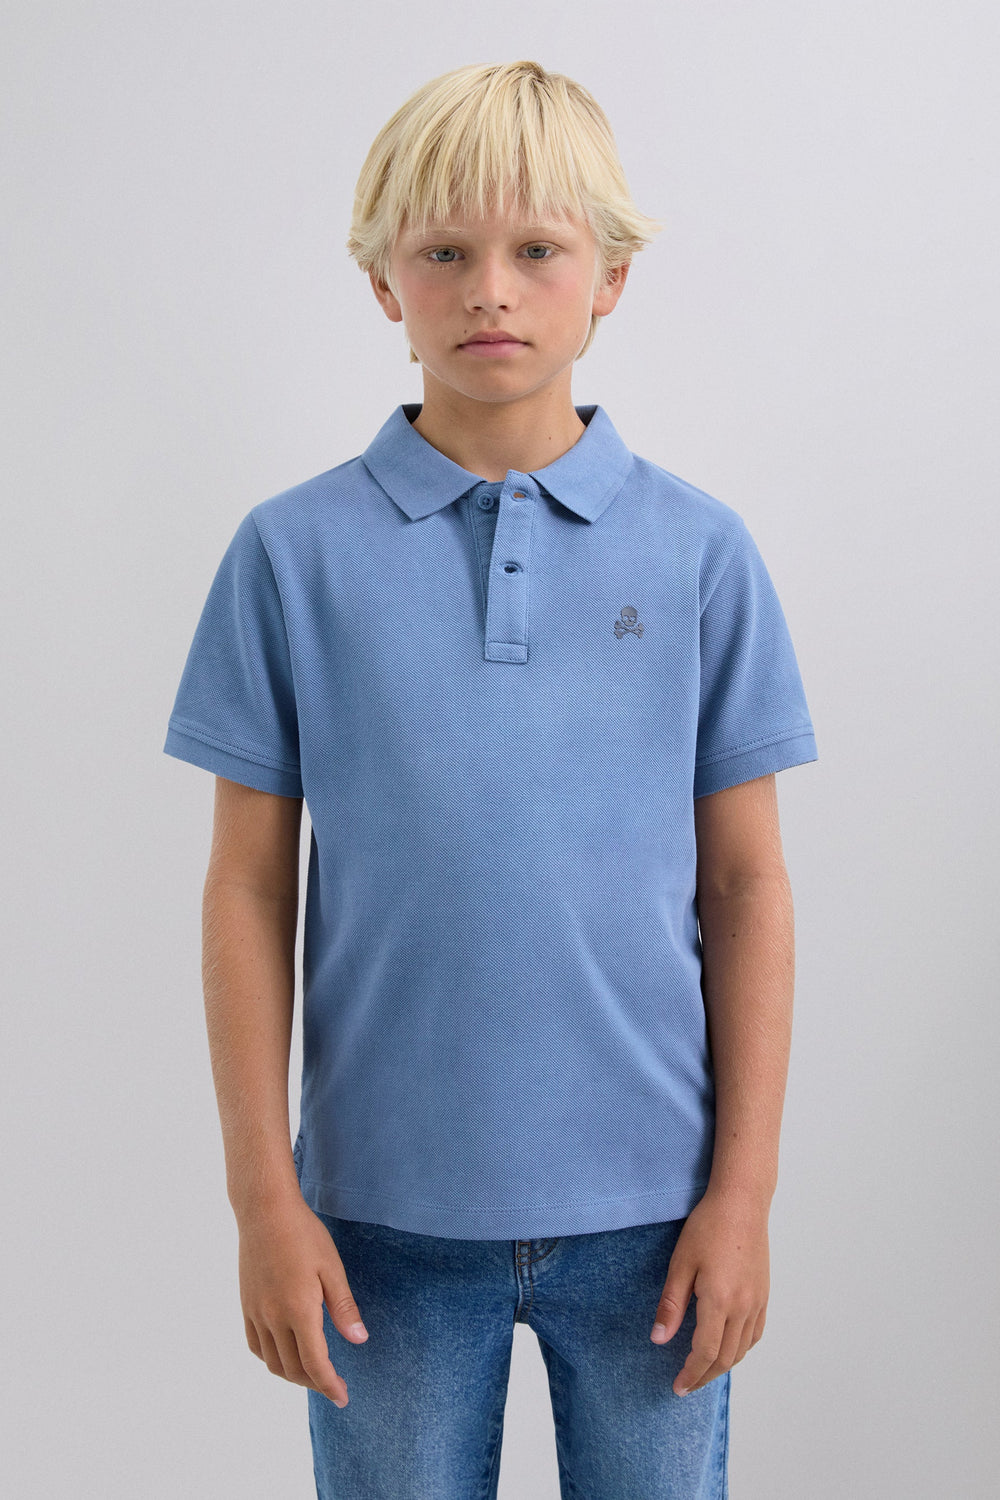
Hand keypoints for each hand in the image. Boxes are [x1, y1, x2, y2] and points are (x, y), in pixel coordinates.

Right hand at [236, 1193, 368, 1406]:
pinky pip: (255, 1345)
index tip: (343, 1397)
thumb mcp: (332, 1268)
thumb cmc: (304, 1234)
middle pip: (293, 1369)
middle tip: (334, 1383)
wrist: (265, 1211)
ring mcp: (256, 1313)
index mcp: (299, 1310)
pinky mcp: (246, 1305)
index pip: (315, 1364)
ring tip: (312, 1371)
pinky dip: (271, 1358)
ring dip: (293, 1374)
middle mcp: (273, 1318)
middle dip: (315, 1383)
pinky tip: (285, 1352)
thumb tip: (358, 1340)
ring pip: (272, 1362)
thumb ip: (344, 1308)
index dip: (329, 1386)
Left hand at [650, 1189, 769, 1394]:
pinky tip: (729, 1348)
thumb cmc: (707, 1227)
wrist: (742, 1202)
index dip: (690, 1374)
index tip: (677, 1387)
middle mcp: (743, 1307)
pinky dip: (741, 1349)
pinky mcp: (764, 1293)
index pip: (705, 1352)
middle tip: (686, 1385)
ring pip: (742, 1349)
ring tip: (703, 1371)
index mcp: (720, 1301)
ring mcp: (758, 1301)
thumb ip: (671, 1305)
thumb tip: (659, 1340)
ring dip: (722, 1366)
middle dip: (704, 1376)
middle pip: (725, 1357)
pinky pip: (755, 1333)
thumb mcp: (681, 1263)